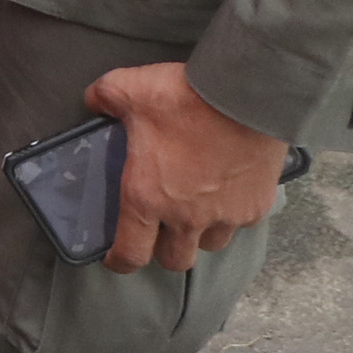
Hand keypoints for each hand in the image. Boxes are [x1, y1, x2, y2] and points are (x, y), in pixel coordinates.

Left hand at [85, 64, 289, 273]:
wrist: (247, 96)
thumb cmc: (185, 99)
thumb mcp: (130, 90)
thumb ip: (104, 97)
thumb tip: (96, 101)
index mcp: (146, 198)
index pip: (131, 254)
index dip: (121, 262)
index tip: (117, 258)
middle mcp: (185, 217)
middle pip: (175, 261)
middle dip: (164, 251)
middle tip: (160, 229)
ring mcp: (224, 215)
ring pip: (210, 245)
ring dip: (201, 235)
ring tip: (197, 211)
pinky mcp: (255, 206)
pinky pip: (241, 223)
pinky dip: (233, 214)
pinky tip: (230, 193)